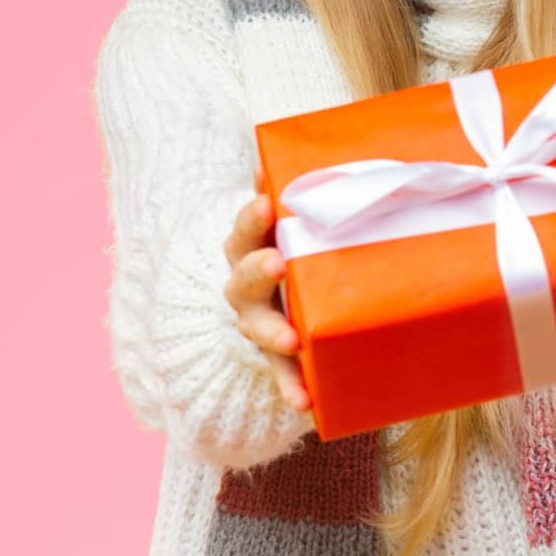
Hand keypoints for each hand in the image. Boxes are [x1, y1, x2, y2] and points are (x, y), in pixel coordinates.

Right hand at [222, 193, 311, 412]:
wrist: (273, 299)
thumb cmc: (293, 247)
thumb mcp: (291, 222)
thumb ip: (298, 193)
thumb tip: (312, 151)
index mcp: (249, 245)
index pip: (245, 226)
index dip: (252, 215)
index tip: (268, 203)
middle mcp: (245, 285)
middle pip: (243, 277)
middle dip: (259, 269)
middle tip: (279, 262)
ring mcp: (258, 323)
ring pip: (257, 328)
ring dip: (273, 333)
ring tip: (292, 340)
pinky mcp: (276, 357)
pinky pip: (282, 375)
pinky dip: (291, 388)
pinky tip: (306, 404)